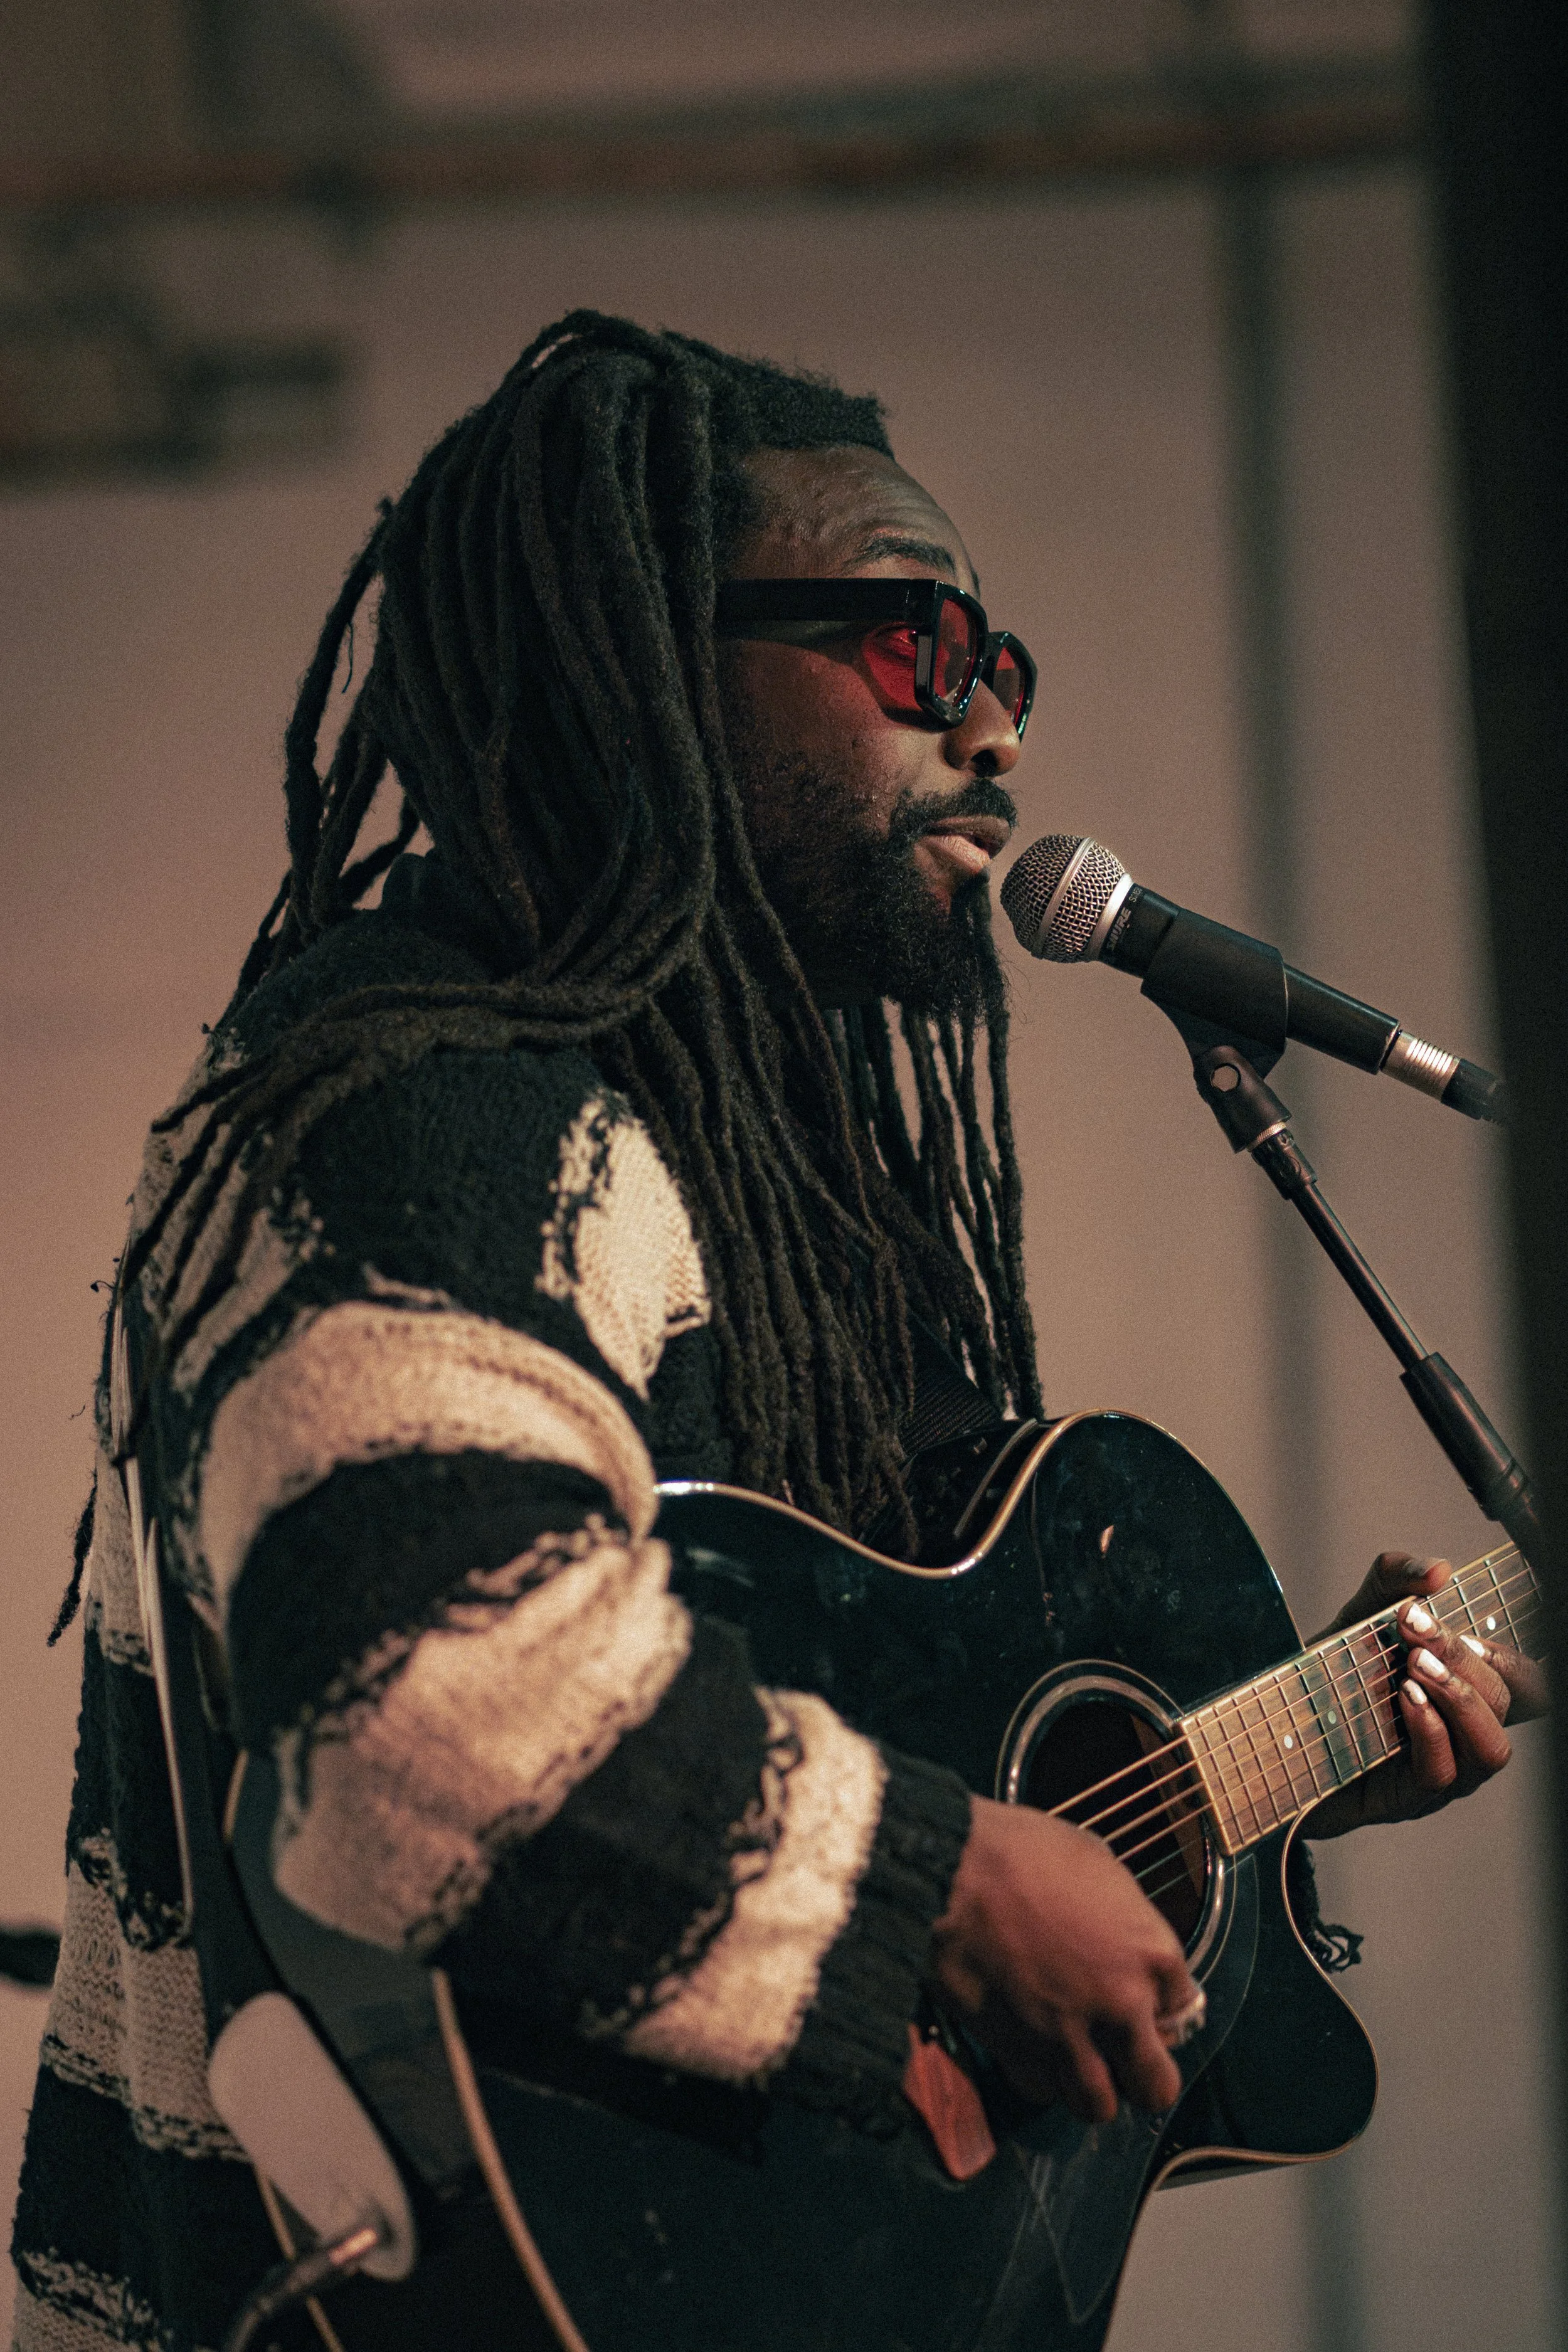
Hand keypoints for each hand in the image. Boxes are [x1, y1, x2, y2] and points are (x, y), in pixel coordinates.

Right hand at [928, 1797, 1199, 2124]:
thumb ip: (1124, 1921)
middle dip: (1141, 2074)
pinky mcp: (1018, 2053)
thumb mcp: (1098, 1868)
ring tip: (1072, 2059)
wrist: (954, 1869)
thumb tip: (1122, 1940)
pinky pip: (1041, 2090)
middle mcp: (1121, 2009)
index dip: (1158, 2005)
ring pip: (1099, 2107)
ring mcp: (1070, 2039)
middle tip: (1120, 2054)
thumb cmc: (1025, 1851)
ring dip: (1090, 2086)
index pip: (1182, 2008)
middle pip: (1156, 2087)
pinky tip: (1029, 2046)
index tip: (1140, 1999)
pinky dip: (1038, 2076)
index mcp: (1151, 1954)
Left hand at [1304, 1551, 1547, 1837]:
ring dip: (1460, 1699)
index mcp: (1466, 1694)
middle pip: (1504, 1702)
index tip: (1463, 1624)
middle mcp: (1464, 1736)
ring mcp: (1443, 1773)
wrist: (1277, 1731)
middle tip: (1414, 1626)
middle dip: (1463, 1657)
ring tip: (1416, 1666)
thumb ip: (1394, 1581)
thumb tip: (1439, 1570)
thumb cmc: (1332, 1676)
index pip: (1525, 1684)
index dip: (1512, 1657)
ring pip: (1491, 1747)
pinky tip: (1404, 1698)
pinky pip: (1442, 1772)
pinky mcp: (1408, 1798)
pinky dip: (1430, 1729)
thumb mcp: (1360, 1615)